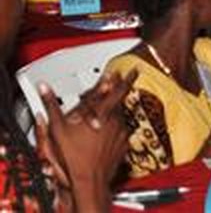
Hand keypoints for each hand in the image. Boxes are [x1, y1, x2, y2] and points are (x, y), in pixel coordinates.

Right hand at [36, 74, 132, 203]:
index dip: (119, 79)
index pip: (115, 89)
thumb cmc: (74, 156)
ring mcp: (122, 132)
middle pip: (119, 100)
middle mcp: (115, 120)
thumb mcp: (58, 129)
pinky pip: (122, 131)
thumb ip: (52, 106)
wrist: (90, 179)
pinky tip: (104, 133)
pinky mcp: (124, 144)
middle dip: (117, 92)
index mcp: (101, 113)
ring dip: (114, 112)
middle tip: (116, 84)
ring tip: (103, 115)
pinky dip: (115, 128)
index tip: (123, 71)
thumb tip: (45, 90)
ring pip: (120, 115)